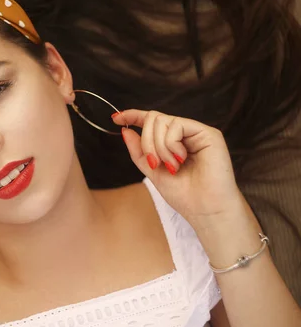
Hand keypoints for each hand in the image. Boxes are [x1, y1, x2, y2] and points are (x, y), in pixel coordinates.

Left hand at [113, 110, 245, 227]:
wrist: (205, 211)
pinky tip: (180, 159)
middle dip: (146, 142)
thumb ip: (139, 151)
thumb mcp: (152, 171)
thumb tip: (125, 131)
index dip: (133, 116)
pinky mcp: (208, 133)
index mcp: (173, 142)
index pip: (151, 121)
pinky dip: (170, 144)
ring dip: (158, 146)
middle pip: (153, 119)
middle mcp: (185, 134)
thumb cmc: (184, 195)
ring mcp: (196, 132)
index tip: (116, 118)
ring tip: (171, 166)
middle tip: (154, 163)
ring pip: (162, 120)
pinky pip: (176, 125)